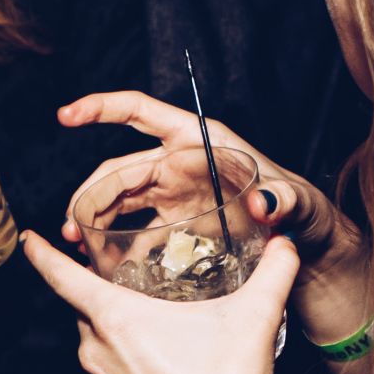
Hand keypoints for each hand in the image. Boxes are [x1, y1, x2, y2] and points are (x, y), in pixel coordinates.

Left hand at [22, 230, 295, 373]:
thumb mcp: (254, 317)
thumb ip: (273, 271)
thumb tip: (286, 240)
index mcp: (114, 318)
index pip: (61, 276)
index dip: (41, 254)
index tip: (28, 238)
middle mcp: (95, 348)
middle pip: (86, 305)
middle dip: (106, 290)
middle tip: (136, 281)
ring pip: (97, 337)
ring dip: (118, 326)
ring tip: (157, 323)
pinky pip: (105, 367)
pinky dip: (123, 356)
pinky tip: (159, 359)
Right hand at [58, 91, 361, 280]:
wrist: (307, 248)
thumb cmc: (307, 212)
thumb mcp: (300, 202)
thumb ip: (283, 200)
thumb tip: (263, 201)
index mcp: (199, 141)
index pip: (140, 113)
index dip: (101, 108)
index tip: (66, 115)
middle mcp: (179, 162)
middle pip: (119, 168)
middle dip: (89, 193)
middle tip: (73, 228)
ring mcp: (174, 193)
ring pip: (119, 198)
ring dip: (93, 219)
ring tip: (77, 245)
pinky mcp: (175, 223)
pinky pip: (135, 230)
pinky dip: (116, 244)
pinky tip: (103, 265)